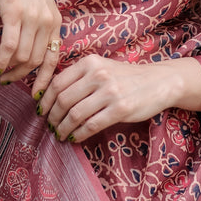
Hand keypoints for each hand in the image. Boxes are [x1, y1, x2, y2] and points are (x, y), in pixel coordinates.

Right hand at [0, 0, 61, 85]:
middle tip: (7, 80)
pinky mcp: (15, 14)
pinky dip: (1, 60)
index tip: (36, 93)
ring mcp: (32, 18)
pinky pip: (9, 46)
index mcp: (56, 21)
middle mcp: (47, 22)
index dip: (45, 79)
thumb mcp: (39, 3)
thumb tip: (30, 49)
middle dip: (21, 76)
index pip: (54, 58)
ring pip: (22, 57)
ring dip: (8, 69)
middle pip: (35, 61)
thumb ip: (40, 24)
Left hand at [34, 56, 200, 143]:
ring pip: (74, 114)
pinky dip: (79, 134)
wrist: (159, 81)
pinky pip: (91, 125)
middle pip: (63, 100)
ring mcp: (110, 92)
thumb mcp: (101, 67)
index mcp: (89, 62)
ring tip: (60, 134)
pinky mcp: (120, 109)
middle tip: (50, 126)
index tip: (41, 111)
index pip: (57, 82)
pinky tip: (75, 138)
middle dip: (52, 117)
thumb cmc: (126, 76)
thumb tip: (49, 96)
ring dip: (63, 128)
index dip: (45, 100)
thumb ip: (79, 77)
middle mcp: (98, 75)